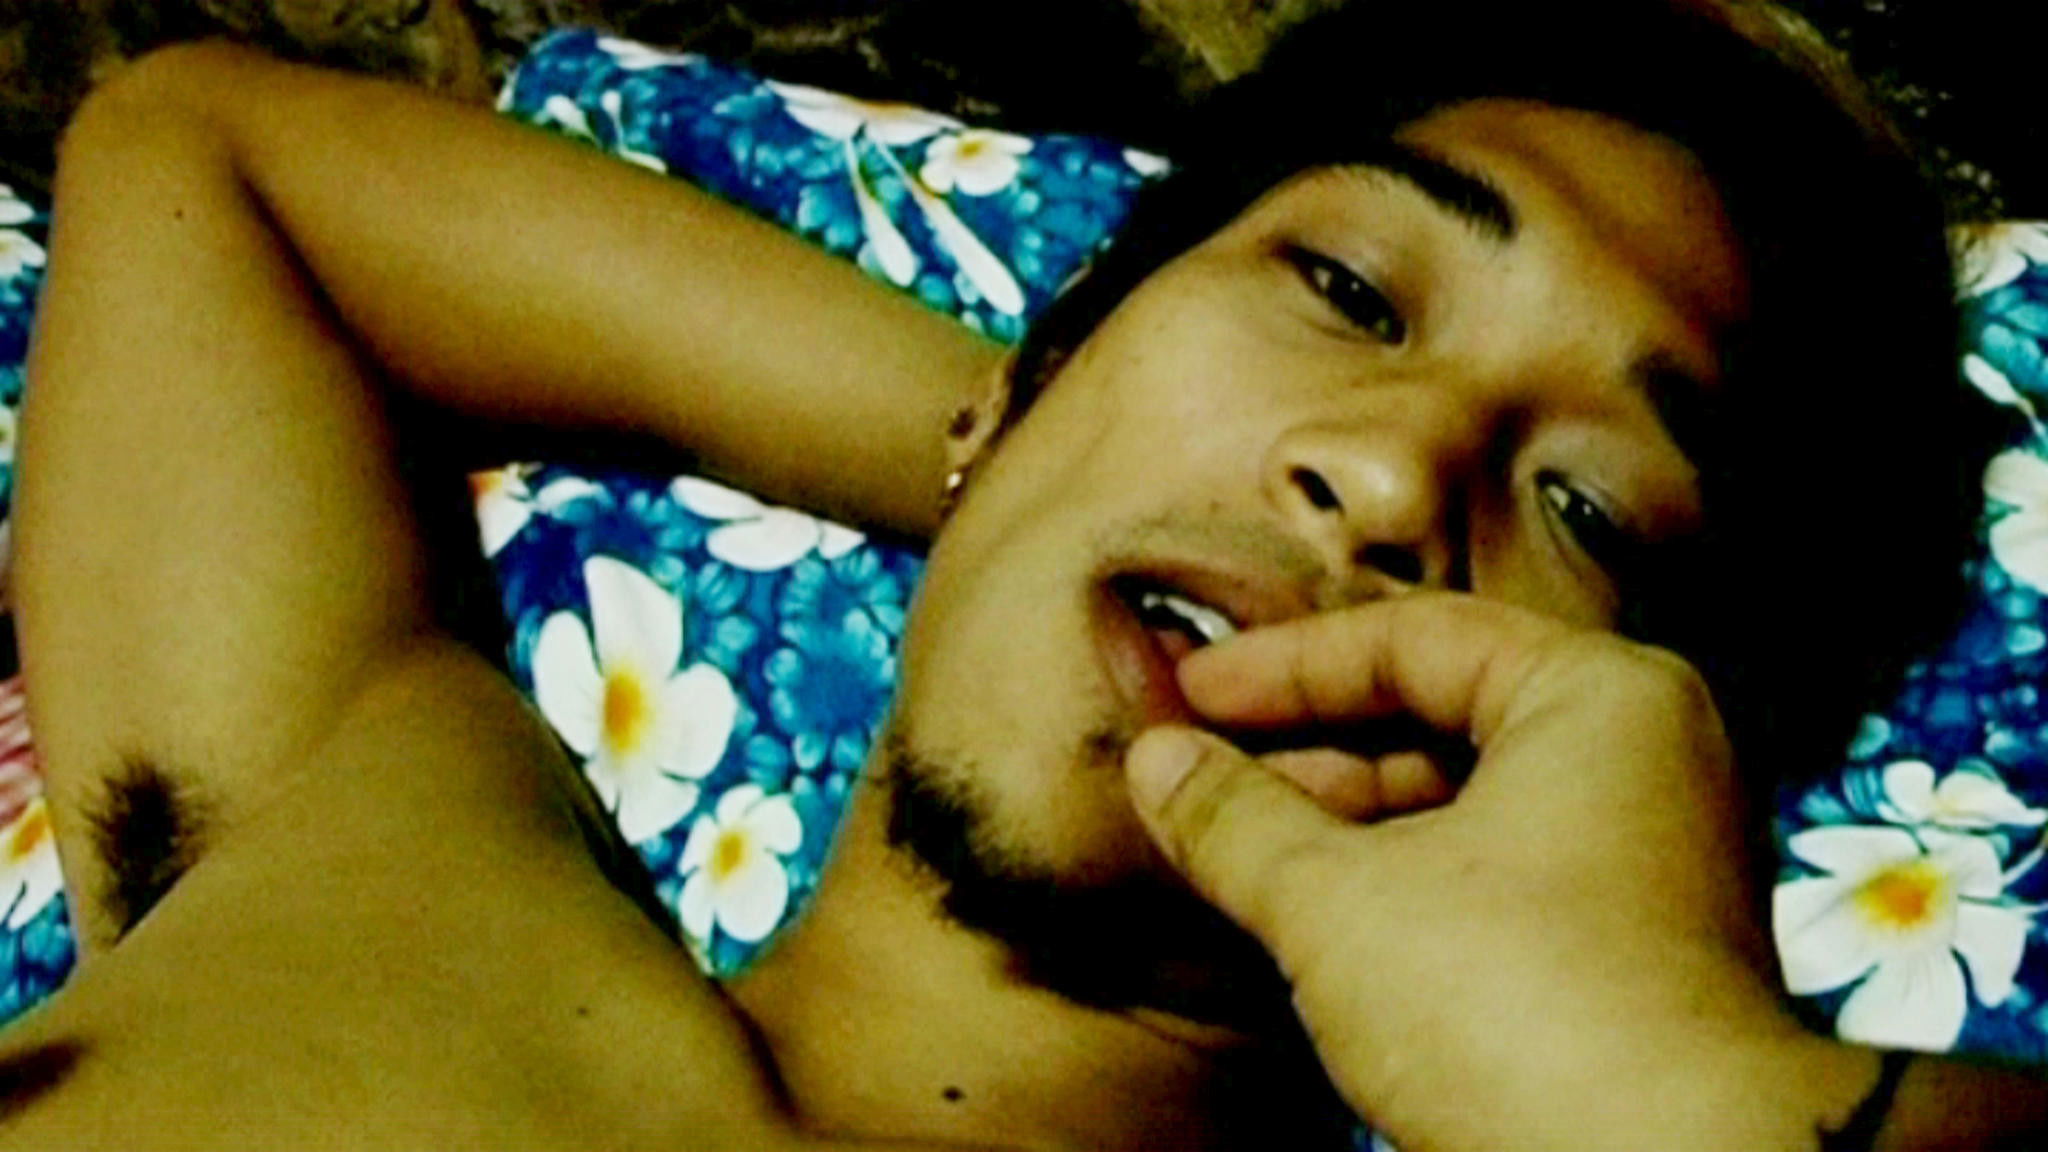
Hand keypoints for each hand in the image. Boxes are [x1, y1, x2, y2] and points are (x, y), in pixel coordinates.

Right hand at [1123, 594, 1874, 1151]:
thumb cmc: (1527, 1012)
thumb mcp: (1338, 901)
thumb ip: (1235, 820)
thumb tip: (1156, 762)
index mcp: (1598, 699)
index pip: (1412, 637)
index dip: (1280, 667)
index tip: (1186, 694)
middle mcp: (1641, 759)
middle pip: (1439, 716)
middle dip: (1305, 751)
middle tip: (1195, 772)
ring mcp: (1644, 856)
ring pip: (1463, 804)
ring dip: (1341, 825)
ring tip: (1232, 850)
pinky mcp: (1630, 945)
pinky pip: (1495, 875)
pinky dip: (1400, 883)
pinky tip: (1309, 913)